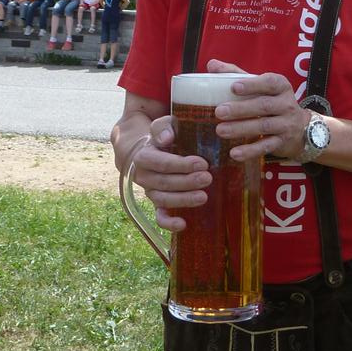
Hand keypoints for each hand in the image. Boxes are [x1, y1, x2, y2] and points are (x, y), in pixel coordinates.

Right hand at [122, 114, 212, 232]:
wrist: (151, 148)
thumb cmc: (164, 135)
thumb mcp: (163, 125)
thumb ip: (163, 127)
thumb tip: (167, 137)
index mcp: (143, 156)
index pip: (159, 162)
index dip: (180, 164)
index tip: (202, 163)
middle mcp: (143, 176)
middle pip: (163, 182)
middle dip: (186, 182)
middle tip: (208, 178)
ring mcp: (150, 191)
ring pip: (163, 199)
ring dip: (183, 200)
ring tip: (204, 197)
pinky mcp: (158, 203)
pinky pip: (159, 216)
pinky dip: (168, 223)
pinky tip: (183, 224)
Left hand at [206, 58, 309, 162]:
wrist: (301, 128)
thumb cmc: (273, 101)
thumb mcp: (261, 86)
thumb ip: (237, 74)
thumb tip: (211, 64)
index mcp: (281, 86)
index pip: (269, 83)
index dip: (252, 85)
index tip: (234, 87)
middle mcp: (287, 104)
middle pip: (263, 106)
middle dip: (241, 109)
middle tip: (219, 111)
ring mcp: (286, 124)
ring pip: (264, 126)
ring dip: (241, 129)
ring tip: (220, 130)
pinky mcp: (283, 142)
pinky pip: (266, 147)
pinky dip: (250, 151)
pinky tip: (234, 153)